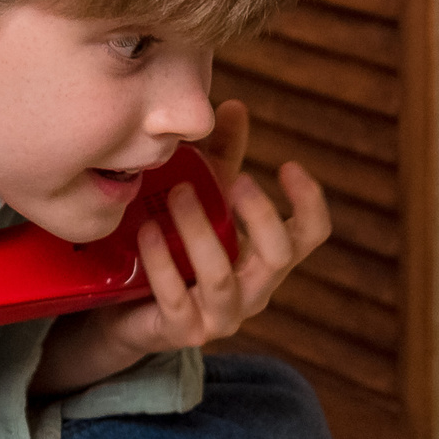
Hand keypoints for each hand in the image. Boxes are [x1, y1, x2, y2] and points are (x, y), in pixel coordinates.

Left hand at [29, 101, 330, 393]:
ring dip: (200, 233)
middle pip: (279, 256)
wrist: (127, 310)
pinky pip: (177, 300)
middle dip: (258, 214)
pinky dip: (162, 263)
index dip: (309, 201)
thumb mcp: (202, 200)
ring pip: (222, 279)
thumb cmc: (176, 249)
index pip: (311, 234)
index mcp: (267, 258)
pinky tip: (149, 231)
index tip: (287, 165)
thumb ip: (221, 157)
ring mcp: (221, 316)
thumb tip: (232, 106)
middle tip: (232, 179)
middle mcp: (254, 290)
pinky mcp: (184, 333)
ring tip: (177, 195)